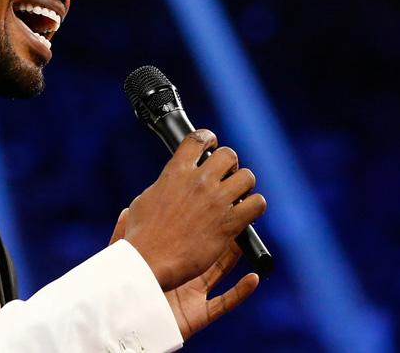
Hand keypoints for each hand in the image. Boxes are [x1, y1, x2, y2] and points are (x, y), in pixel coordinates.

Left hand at [110, 209, 258, 339]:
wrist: (124, 321)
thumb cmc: (123, 290)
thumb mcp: (122, 261)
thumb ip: (123, 237)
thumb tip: (124, 211)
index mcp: (166, 262)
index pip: (188, 239)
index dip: (201, 225)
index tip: (210, 206)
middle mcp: (182, 277)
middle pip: (208, 253)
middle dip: (224, 237)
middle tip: (237, 216)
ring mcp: (192, 297)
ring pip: (220, 274)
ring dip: (235, 258)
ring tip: (250, 242)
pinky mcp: (198, 316)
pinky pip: (225, 303)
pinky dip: (241, 292)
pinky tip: (254, 279)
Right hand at [120, 130, 265, 290]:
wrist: (149, 261)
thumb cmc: (142, 235)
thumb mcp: (144, 199)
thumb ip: (163, 185)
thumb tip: (169, 181)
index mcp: (175, 172)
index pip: (197, 139)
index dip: (208, 138)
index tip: (212, 144)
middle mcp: (198, 182)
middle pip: (228, 155)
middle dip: (230, 164)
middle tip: (226, 177)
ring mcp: (216, 202)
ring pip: (247, 177)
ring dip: (244, 185)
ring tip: (238, 196)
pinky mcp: (229, 224)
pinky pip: (256, 204)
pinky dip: (254, 207)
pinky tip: (246, 213)